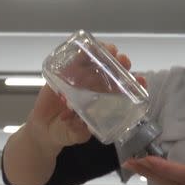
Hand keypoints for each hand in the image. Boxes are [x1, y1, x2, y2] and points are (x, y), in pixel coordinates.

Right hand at [26, 43, 140, 149]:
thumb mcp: (76, 135)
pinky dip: (77, 55)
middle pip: (110, 71)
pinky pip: (70, 63)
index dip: (133, 83)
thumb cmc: (65, 133)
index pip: (122, 90)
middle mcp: (93, 88)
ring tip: (110, 49)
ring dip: (102, 53)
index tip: (141, 79)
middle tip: (123, 60)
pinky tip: (84, 48)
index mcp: (102, 101)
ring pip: (92, 63)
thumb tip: (85, 126)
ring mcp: (78, 81)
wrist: (43, 131)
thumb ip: (80, 131)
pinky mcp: (61, 77)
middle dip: (119, 63)